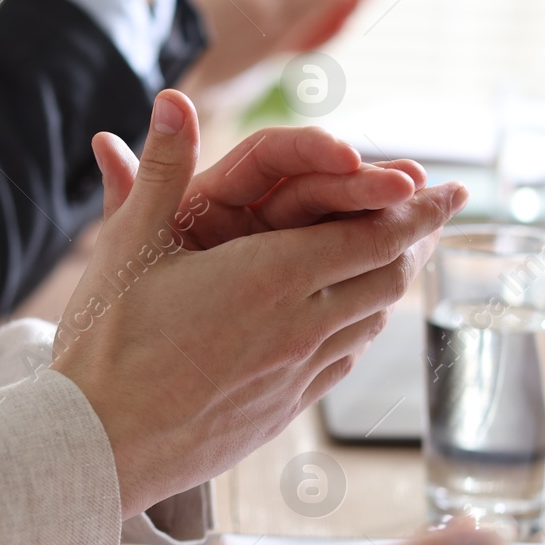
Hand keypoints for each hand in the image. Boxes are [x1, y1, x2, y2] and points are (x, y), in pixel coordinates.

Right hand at [54, 90, 464, 516]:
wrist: (96, 445)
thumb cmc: (107, 343)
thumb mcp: (130, 245)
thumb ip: (163, 168)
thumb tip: (174, 99)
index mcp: (271, 276)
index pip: (373, 233)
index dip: (418, 208)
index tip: (448, 188)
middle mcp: (300, 326)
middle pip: (388, 276)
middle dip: (418, 240)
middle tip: (436, 216)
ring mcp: (297, 375)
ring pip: (373, 321)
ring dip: (393, 284)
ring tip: (403, 260)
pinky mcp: (284, 412)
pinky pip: (345, 360)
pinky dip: (363, 328)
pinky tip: (354, 321)